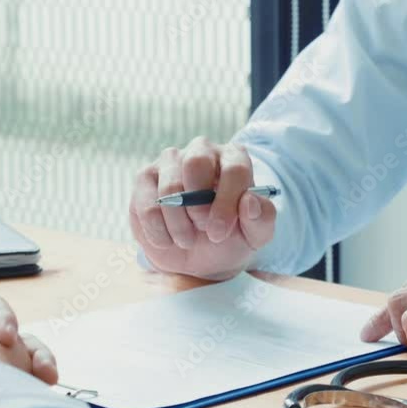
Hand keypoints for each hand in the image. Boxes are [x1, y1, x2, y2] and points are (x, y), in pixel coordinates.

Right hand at [130, 137, 277, 279]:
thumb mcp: (254, 236)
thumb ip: (261, 219)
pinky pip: (146, 202)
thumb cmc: (230, 238)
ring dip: (178, 223)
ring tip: (187, 240)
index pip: (234, 169)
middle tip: (202, 229)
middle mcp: (202, 151)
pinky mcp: (145, 178)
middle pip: (196, 162)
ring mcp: (171, 161)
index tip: (219, 232)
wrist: (197, 256)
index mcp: (235, 158)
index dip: (226, 202)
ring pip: (169, 187)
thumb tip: (250, 201)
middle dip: (198, 205)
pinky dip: (157, 230)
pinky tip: (167, 241)